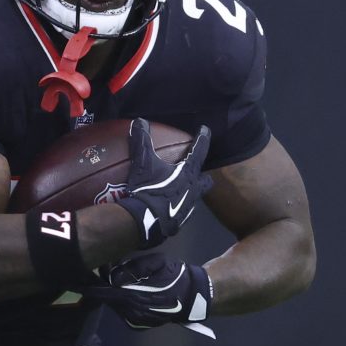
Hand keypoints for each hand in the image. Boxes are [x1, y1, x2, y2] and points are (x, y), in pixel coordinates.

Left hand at [87, 252, 215, 338]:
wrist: (192, 296)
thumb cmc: (175, 276)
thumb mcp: (156, 262)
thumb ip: (133, 268)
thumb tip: (112, 276)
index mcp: (136, 297)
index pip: (108, 293)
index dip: (93, 288)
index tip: (79, 282)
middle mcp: (133, 313)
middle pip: (109, 301)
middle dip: (100, 290)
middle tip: (90, 278)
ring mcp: (136, 321)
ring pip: (114, 307)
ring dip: (109, 297)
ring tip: (105, 284)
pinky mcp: (138, 326)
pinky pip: (122, 313)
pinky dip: (118, 304)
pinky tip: (120, 294)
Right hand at [114, 119, 209, 248]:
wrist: (143, 223)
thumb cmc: (147, 190)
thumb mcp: (142, 164)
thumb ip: (141, 142)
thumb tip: (140, 121)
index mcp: (188, 174)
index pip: (199, 151)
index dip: (202, 138)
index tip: (206, 130)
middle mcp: (192, 191)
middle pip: (205, 181)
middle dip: (203, 176)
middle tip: (197, 173)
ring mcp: (187, 210)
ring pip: (194, 198)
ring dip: (189, 193)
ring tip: (179, 190)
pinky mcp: (178, 224)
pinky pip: (180, 213)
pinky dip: (175, 208)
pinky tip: (166, 208)